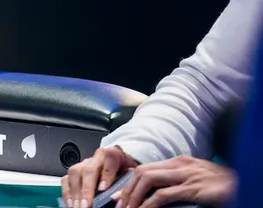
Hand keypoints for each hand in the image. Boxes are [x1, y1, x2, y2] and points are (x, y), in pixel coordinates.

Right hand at [62, 146, 138, 207]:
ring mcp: (83, 163)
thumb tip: (116, 196)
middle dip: (86, 189)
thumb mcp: (131, 178)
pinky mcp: (75, 171)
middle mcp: (96, 158)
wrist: (121, 168)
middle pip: (88, 169)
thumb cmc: (126, 174)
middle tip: (86, 205)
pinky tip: (71, 204)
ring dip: (75, 192)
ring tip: (77, 207)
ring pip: (74, 172)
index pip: (109, 159)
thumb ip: (124, 186)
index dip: (106, 175)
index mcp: (113, 155)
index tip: (103, 190)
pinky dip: (67, 193)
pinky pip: (66, 179)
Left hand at [115, 155, 235, 207]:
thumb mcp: (197, 181)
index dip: (130, 181)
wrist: (247, 183)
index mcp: (180, 161)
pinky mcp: (193, 189)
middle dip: (127, 188)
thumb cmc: (223, 186)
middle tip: (118, 204)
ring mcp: (187, 175)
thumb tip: (159, 194)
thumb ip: (178, 183)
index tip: (119, 194)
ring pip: (149, 180)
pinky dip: (149, 204)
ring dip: (134, 196)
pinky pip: (164, 195)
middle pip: (143, 172)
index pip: (147, 167)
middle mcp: (180, 164)